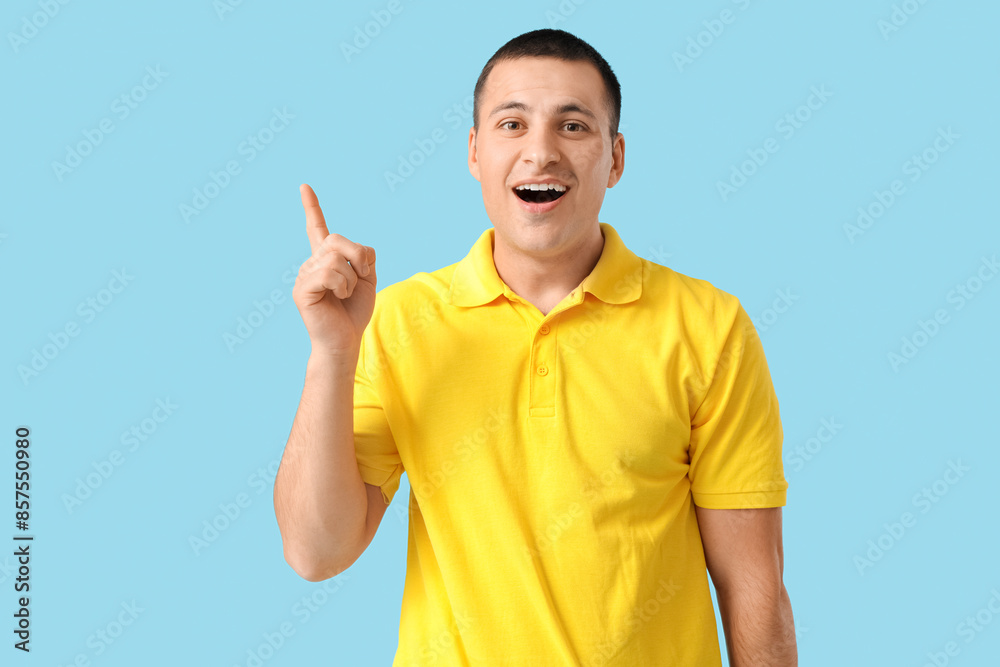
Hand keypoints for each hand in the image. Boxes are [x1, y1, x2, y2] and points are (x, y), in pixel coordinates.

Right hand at [291, 184, 376, 354]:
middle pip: (339, 241)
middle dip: (358, 259)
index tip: (305, 187)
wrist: (346, 340)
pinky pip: (329, 273)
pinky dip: (342, 286)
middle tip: (358, 280)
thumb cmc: (354, 312)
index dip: (312, 208)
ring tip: (344, 294)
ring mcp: (304, 274)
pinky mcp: (302, 289)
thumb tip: (356, 249)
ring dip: (351, 279)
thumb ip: (364, 257)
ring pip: (336, 258)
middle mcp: (311, 263)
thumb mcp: (368, 279)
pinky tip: (337, 297)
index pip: (317, 228)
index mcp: (326, 259)